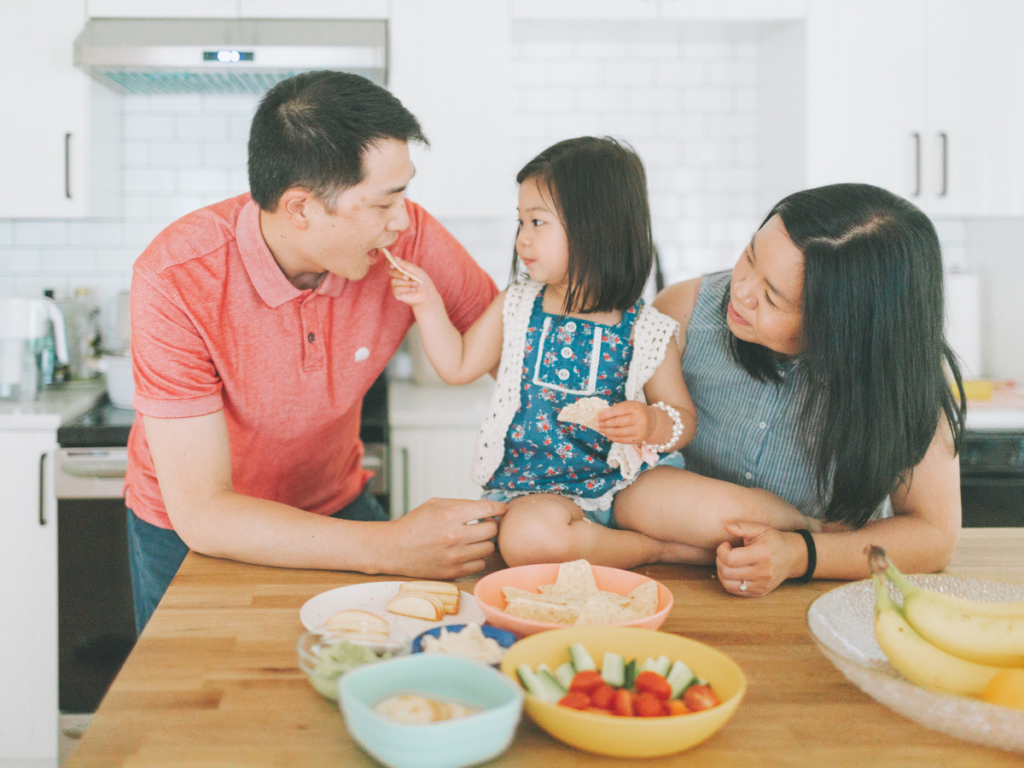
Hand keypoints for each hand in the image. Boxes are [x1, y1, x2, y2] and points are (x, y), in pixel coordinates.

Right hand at [387, 498, 505, 577]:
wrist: (394, 549)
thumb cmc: (415, 524)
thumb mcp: (435, 504)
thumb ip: (462, 504)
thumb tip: (487, 508)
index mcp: (450, 515)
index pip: (488, 510)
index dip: (499, 508)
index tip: (501, 509)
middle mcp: (454, 536)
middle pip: (492, 530)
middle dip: (491, 525)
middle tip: (484, 524)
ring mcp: (455, 556)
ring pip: (489, 548)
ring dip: (485, 542)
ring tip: (474, 538)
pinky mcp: (453, 572)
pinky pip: (480, 564)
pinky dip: (477, 557)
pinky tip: (468, 551)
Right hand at [389, 257, 440, 308]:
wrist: (427, 294)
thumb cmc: (423, 281)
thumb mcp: (416, 271)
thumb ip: (406, 265)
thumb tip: (395, 258)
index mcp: (401, 269)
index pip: (390, 263)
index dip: (388, 262)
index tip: (392, 264)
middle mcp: (397, 276)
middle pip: (391, 272)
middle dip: (400, 274)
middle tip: (408, 277)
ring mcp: (396, 285)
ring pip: (394, 281)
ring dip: (406, 283)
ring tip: (415, 284)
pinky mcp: (397, 293)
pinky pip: (397, 289)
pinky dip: (406, 289)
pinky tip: (413, 289)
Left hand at [595, 401, 657, 444]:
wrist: (653, 421)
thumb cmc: (637, 411)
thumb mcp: (629, 406)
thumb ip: (617, 410)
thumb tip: (600, 417)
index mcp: (635, 407)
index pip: (616, 411)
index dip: (605, 414)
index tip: (597, 416)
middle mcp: (639, 419)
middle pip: (617, 422)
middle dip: (604, 424)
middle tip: (596, 424)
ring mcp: (639, 430)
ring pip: (619, 432)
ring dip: (607, 431)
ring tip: (600, 430)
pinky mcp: (638, 439)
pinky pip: (622, 440)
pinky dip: (613, 437)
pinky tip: (607, 434)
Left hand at [715, 522, 807, 596]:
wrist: (792, 557)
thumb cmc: (773, 540)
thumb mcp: (761, 529)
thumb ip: (743, 527)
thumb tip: (727, 527)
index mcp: (762, 555)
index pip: (731, 559)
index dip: (721, 551)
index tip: (726, 545)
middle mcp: (762, 573)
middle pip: (727, 572)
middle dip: (719, 560)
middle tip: (725, 553)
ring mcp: (761, 585)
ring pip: (728, 584)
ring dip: (721, 572)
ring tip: (727, 562)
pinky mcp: (759, 592)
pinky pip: (735, 591)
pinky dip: (728, 581)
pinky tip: (733, 571)